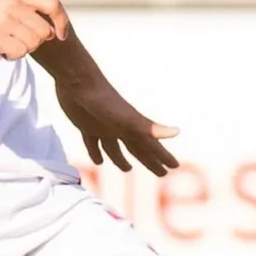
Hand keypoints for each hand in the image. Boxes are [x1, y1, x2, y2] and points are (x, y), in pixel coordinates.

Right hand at [0, 0, 68, 59]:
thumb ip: (24, 7)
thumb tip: (50, 30)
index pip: (53, 3)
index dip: (62, 21)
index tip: (60, 34)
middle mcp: (15, 4)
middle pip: (45, 31)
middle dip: (35, 41)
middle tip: (18, 41)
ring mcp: (6, 20)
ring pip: (34, 44)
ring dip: (23, 49)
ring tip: (6, 44)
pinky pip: (19, 52)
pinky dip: (13, 56)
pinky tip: (0, 50)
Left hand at [55, 67, 178, 174]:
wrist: (78, 81)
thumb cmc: (104, 100)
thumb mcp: (128, 118)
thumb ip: (149, 128)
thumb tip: (176, 132)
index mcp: (132, 128)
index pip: (152, 147)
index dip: (163, 157)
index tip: (175, 167)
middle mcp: (121, 128)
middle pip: (138, 149)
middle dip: (150, 161)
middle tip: (162, 174)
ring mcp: (103, 127)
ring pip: (115, 148)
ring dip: (121, 159)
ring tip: (127, 169)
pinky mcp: (86, 125)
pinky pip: (93, 143)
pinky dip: (96, 153)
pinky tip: (98, 161)